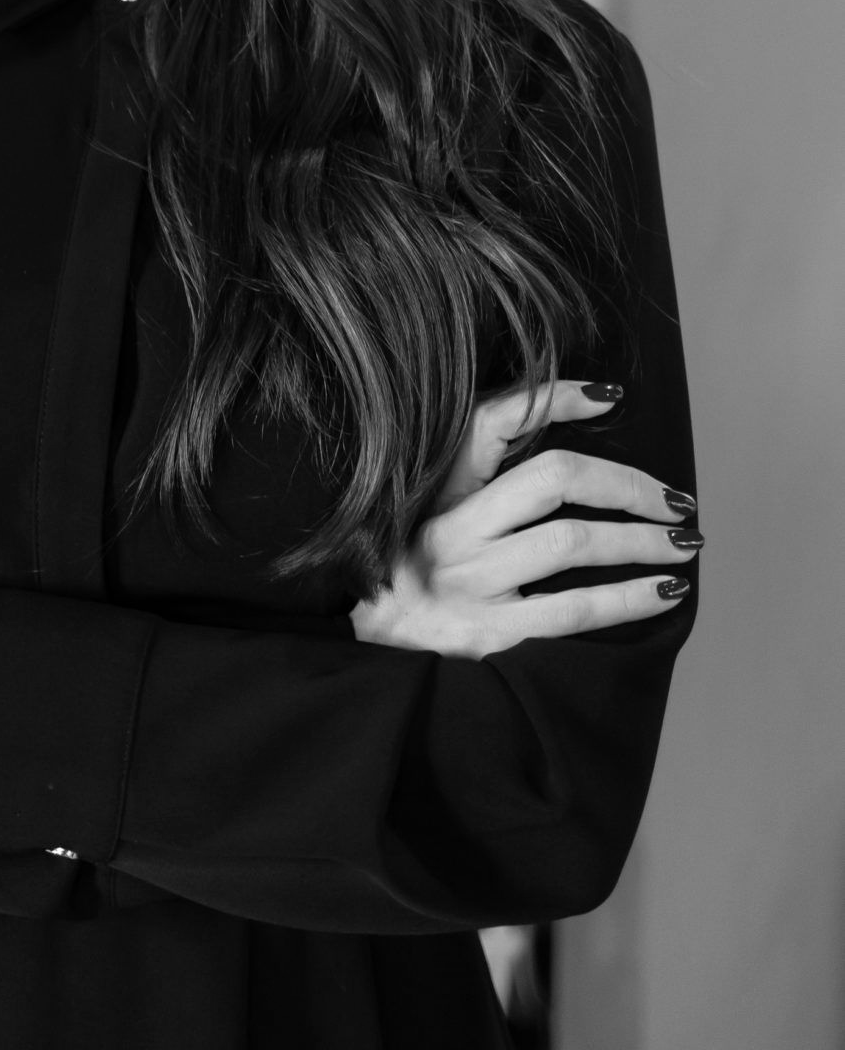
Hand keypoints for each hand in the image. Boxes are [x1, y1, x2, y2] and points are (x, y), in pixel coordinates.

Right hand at [351, 381, 698, 659]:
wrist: (367, 652)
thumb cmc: (410, 574)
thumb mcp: (424, 510)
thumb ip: (478, 476)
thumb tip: (572, 441)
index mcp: (436, 490)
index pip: (494, 420)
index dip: (558, 397)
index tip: (611, 397)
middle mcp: (451, 529)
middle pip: (555, 478)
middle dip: (628, 484)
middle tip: (674, 500)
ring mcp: (471, 583)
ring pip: (574, 541)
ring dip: (643, 539)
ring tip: (682, 543)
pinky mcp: (490, 635)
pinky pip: (576, 610)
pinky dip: (631, 597)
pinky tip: (665, 591)